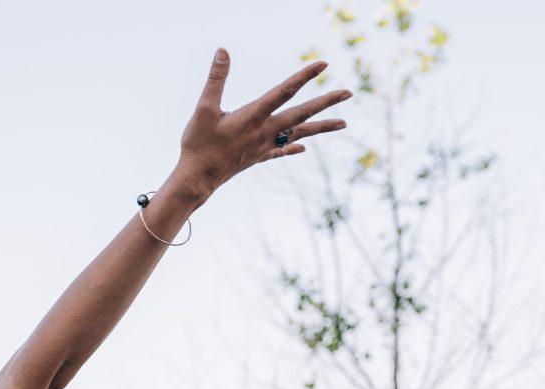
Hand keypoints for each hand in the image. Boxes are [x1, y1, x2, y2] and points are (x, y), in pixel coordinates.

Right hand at [171, 50, 350, 199]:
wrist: (196, 180)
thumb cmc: (198, 144)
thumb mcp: (204, 108)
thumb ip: (216, 79)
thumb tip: (223, 51)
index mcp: (253, 117)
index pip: (284, 91)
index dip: (304, 76)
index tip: (323, 63)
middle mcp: (265, 131)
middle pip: (302, 114)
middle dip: (326, 102)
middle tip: (348, 92)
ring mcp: (264, 146)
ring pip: (299, 133)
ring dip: (321, 127)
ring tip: (343, 123)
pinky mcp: (257, 157)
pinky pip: (281, 151)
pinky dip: (293, 147)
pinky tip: (304, 148)